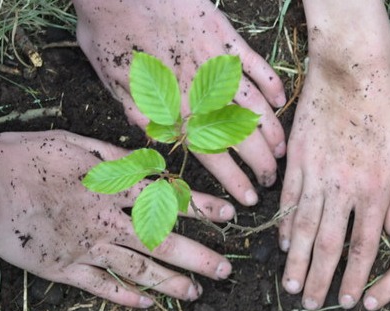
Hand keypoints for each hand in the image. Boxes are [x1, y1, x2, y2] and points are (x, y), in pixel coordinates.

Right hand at [0, 131, 235, 306]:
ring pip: (138, 269)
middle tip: (224, 271)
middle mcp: (107, 220)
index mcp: (112, 186)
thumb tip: (149, 161)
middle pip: (162, 241)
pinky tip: (146, 304)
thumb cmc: (26, 156)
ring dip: (169, 283)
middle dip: (198, 257)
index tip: (229, 215)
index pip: (168, 197)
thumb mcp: (76, 143)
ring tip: (195, 294)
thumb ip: (114, 155)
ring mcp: (87, 247)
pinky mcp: (63, 268)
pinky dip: (125, 296)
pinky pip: (101, 285)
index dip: (201, 207)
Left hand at [73, 0, 286, 204]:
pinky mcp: (225, 35)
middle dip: (260, 164)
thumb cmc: (108, 32)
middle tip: (270, 181)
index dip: (233, 180)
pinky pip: (257, 64)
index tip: (247, 198)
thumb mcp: (112, 83)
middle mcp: (200, 90)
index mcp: (172, 106)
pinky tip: (281, 101)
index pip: (211, 154)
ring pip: (255, 105)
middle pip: (240, 135)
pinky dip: (272, 83)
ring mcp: (217, 62)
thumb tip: (158, 143)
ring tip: (281, 152)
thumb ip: (138, 113)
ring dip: (272, 131)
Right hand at [279, 51, 389, 309]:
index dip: (356, 275)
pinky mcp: (298, 158)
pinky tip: (285, 243)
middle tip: (312, 304)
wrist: (353, 67)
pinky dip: (286, 224)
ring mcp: (317, 173)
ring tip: (291, 285)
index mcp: (377, 187)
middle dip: (321, 278)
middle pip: (330, 244)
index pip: (364, 243)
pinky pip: (290, 199)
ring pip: (305, 226)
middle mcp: (344, 187)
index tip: (350, 299)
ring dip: (298, 260)